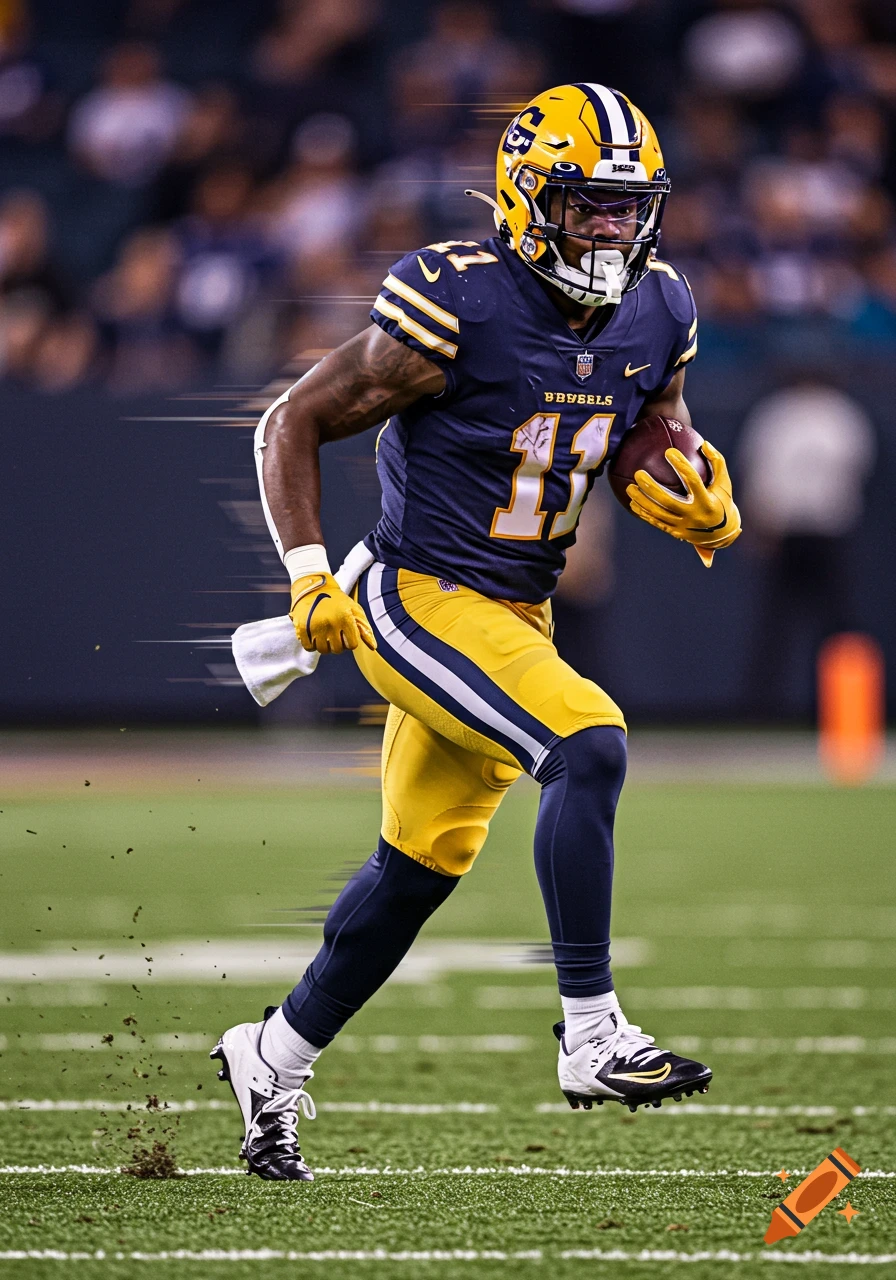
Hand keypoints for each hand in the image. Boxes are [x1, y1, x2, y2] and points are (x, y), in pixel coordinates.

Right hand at [289, 573, 376, 653]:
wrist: (314, 586)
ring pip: (323, 650)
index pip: (352, 645)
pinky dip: (312, 645)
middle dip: (338, 644)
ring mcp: (314, 626)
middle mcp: (330, 623)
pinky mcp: (301, 628)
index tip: (346, 634)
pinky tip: (314, 635)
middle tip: (335, 634)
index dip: (350, 641)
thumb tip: (374, 647)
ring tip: (325, 634)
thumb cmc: (338, 600)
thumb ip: (365, 629)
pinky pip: (308, 647)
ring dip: (325, 645)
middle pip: (337, 649)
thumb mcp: (354, 610)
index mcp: (345, 618)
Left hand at [626, 440, 741, 567]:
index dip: (681, 465)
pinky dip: (644, 513)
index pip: (692, 481)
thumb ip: (717, 462)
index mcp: (707, 501)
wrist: (722, 535)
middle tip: (638, 473)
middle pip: (668, 501)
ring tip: (629, 488)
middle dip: (651, 487)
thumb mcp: (725, 483)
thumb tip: (704, 443)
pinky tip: (632, 504)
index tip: (669, 451)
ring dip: (642, 501)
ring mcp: (683, 526)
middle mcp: (694, 516)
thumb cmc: (722, 501)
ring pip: (658, 514)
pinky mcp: (676, 533)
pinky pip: (656, 522)